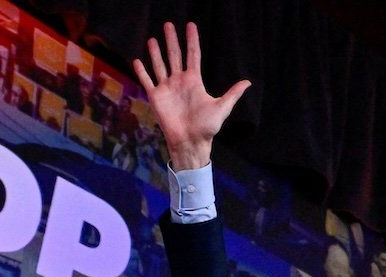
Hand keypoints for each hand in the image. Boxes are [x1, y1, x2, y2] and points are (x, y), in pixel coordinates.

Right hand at [133, 22, 249, 169]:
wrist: (190, 142)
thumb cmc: (207, 127)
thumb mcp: (222, 108)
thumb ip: (232, 94)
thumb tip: (248, 82)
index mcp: (194, 81)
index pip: (193, 55)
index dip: (192, 40)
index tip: (190, 25)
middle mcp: (179, 81)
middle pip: (174, 55)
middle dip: (172, 40)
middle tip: (168, 25)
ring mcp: (167, 89)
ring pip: (160, 65)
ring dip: (156, 52)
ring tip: (153, 39)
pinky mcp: (156, 98)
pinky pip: (147, 81)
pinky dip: (142, 71)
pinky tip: (137, 60)